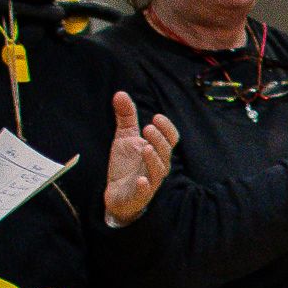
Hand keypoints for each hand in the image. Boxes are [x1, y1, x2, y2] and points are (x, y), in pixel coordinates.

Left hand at [104, 91, 177, 223]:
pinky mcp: (139, 195)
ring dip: (154, 159)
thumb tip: (120, 93)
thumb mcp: (124, 138)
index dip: (167, 129)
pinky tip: (140, 180)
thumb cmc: (126, 165)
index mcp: (157, 151)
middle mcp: (157, 166)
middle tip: (148, 128)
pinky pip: (145, 191)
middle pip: (165, 153)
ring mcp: (150, 181)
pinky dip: (144, 186)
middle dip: (159, 140)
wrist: (117, 193)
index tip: (156, 117)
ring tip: (145, 148)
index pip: (170, 139)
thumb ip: (126, 117)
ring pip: (158, 171)